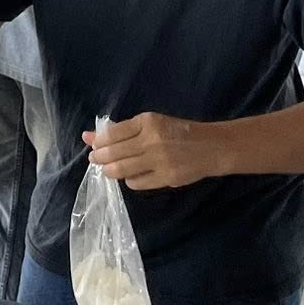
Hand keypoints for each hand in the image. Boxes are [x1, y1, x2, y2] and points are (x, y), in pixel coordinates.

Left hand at [85, 113, 219, 190]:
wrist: (211, 147)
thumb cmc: (179, 132)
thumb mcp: (154, 123)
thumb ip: (125, 130)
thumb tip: (92, 136)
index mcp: (147, 121)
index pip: (113, 133)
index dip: (98, 141)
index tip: (93, 144)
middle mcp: (151, 140)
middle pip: (114, 152)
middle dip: (99, 157)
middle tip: (94, 159)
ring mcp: (158, 160)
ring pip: (122, 169)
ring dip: (109, 170)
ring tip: (106, 169)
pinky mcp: (165, 178)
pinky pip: (137, 182)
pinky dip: (128, 181)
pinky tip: (128, 177)